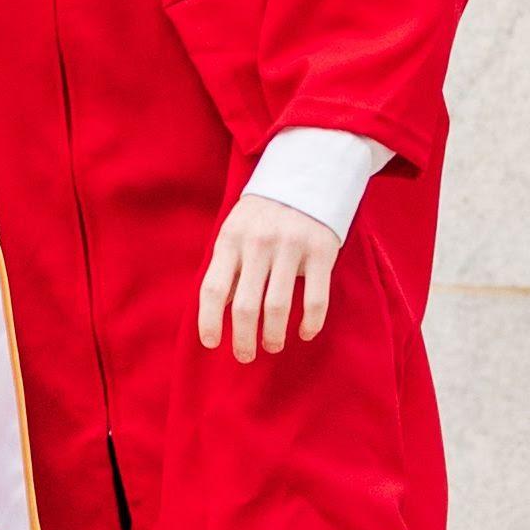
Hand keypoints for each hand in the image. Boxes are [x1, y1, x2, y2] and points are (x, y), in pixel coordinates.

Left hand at [196, 197, 336, 365]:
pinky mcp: (321, 251)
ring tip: (272, 346)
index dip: (208, 321)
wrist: (306, 174)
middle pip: (244, 305)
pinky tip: (305, 333)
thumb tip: (218, 310)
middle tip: (245, 355)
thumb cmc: (262, 214)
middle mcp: (258, 243)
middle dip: (243, 339)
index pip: (212, 289)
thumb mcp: (235, 230)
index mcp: (230, 239)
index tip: (212, 343)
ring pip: (277, 306)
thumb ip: (227, 267)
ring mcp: (291, 246)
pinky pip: (316, 298)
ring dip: (273, 335)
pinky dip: (311, 323)